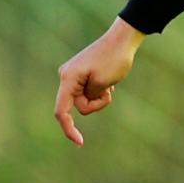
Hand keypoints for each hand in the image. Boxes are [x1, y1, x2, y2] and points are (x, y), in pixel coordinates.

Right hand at [54, 18, 143, 146]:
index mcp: (68, 78)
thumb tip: (84, 102)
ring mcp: (73, 76)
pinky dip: (100, 91)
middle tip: (109, 89)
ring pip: (85, 100)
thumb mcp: (103, 84)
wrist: (122, 39)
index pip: (62, 111)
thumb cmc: (114, 59)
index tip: (80, 142)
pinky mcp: (81, 75)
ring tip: (109, 82)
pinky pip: (89, 93)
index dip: (68, 129)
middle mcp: (66, 76)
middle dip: (96, 104)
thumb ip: (90, 99)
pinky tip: (108, 79)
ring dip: (99, 97)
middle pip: (79, 106)